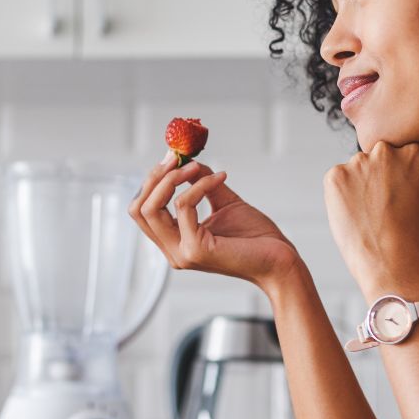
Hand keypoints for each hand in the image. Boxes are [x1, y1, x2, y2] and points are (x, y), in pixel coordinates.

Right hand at [129, 154, 301, 289]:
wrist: (280, 260)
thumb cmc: (256, 237)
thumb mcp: (223, 202)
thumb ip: (202, 184)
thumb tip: (188, 161)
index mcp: (175, 242)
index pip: (142, 211)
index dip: (152, 182)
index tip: (172, 158)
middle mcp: (173, 251)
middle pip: (139, 209)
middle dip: (155, 177)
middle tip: (176, 158)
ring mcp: (182, 253)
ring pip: (151, 208)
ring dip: (172, 178)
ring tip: (194, 166)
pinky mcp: (196, 250)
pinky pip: (184, 206)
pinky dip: (199, 186)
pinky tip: (221, 177)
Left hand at [323, 141, 418, 293]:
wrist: (389, 260)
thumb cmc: (410, 237)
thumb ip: (409, 177)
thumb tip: (397, 171)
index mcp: (412, 153)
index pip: (399, 154)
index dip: (395, 176)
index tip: (395, 194)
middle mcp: (385, 150)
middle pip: (375, 158)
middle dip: (375, 176)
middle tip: (379, 206)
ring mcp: (358, 161)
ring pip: (355, 170)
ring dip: (357, 186)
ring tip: (366, 215)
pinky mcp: (335, 175)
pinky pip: (336, 181)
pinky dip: (340, 196)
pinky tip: (352, 216)